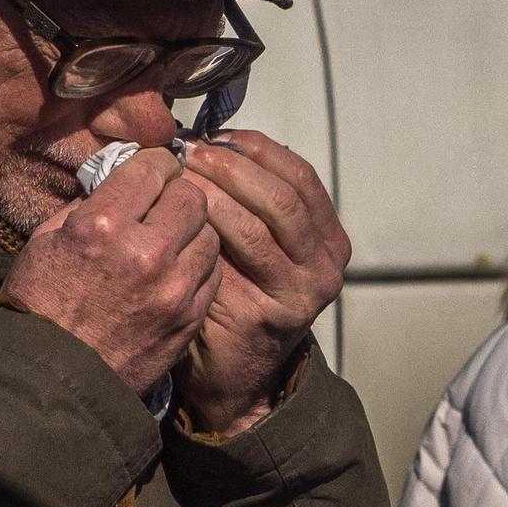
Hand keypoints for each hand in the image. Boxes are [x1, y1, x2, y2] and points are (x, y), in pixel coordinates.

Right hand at [0, 151, 220, 398]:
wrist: (52, 381)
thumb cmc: (38, 308)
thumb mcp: (46, 241)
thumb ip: (87, 206)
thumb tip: (118, 183)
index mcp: (104, 225)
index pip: (153, 169)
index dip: (156, 164)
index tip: (154, 170)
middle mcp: (146, 252)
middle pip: (192, 197)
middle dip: (178, 195)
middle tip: (165, 205)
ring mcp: (173, 288)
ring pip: (209, 235)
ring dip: (192, 233)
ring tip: (172, 242)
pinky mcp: (189, 318)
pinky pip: (211, 274)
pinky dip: (198, 267)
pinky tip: (177, 272)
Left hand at [175, 132, 349, 437]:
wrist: (231, 371)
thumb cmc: (235, 294)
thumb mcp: (256, 242)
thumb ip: (249, 199)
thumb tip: (210, 139)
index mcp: (329, 238)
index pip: (300, 175)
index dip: (256, 148)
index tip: (215, 135)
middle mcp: (326, 265)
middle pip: (283, 196)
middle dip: (232, 167)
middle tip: (190, 152)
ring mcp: (302, 293)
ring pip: (258, 226)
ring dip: (214, 195)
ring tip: (180, 180)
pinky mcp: (269, 315)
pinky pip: (233, 262)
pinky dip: (204, 233)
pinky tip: (178, 219)